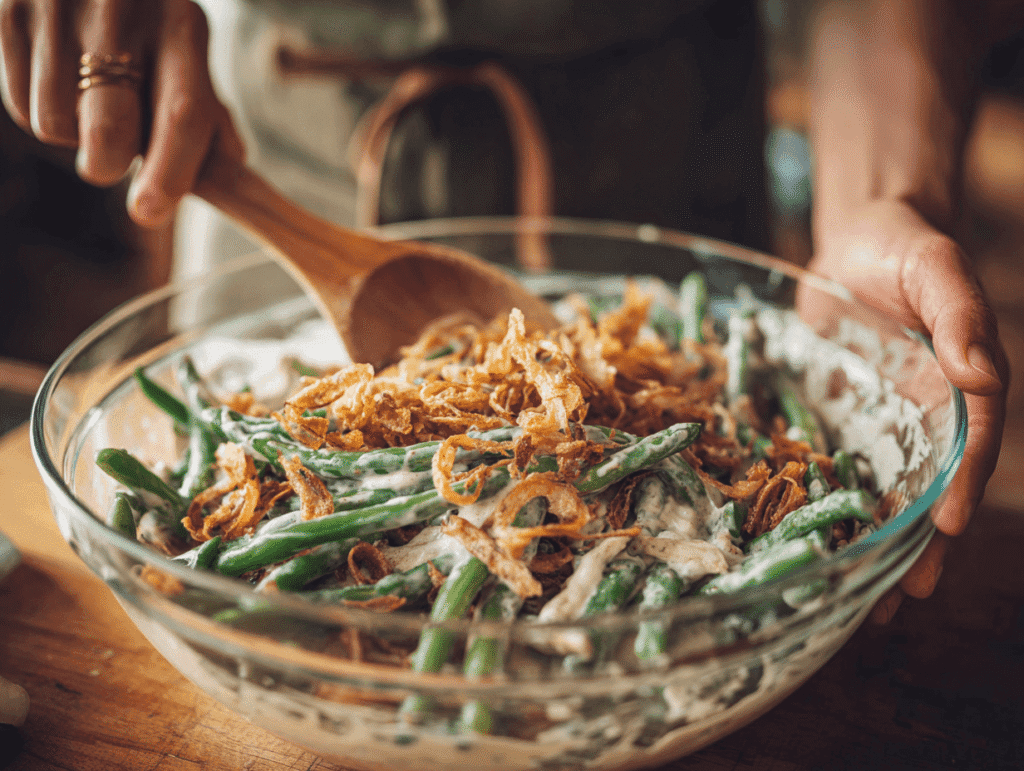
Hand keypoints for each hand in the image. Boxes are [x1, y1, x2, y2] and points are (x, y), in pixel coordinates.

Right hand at [0, 0, 242, 226]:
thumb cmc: (147, 18)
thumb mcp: (187, 49)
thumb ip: (209, 114)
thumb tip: (229, 171)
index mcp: (181, 28)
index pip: (181, 115)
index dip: (169, 173)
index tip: (150, 210)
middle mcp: (122, 15)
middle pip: (108, 133)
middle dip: (110, 164)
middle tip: (113, 156)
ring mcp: (59, 11)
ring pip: (54, 127)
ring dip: (72, 133)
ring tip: (87, 99)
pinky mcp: (10, 12)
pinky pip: (20, 105)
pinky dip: (39, 108)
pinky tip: (58, 79)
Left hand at [808, 199, 1007, 622]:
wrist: (856, 244)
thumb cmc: (904, 250)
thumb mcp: (937, 270)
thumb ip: (959, 317)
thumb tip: (980, 371)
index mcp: (961, 386)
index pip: (970, 444)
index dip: (961, 485)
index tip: (946, 526)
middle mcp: (927, 415)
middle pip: (931, 486)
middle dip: (923, 543)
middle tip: (907, 596)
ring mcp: (882, 421)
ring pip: (885, 491)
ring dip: (877, 542)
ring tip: (866, 599)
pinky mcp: (842, 418)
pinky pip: (837, 466)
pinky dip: (830, 505)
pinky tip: (811, 542)